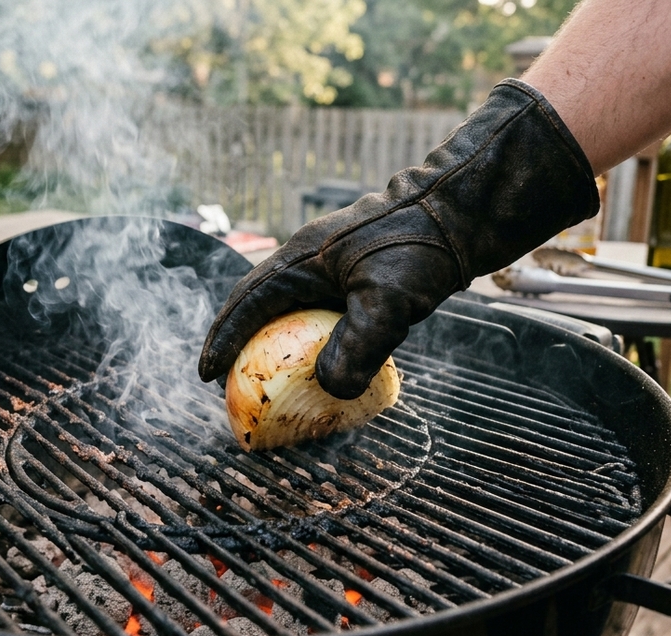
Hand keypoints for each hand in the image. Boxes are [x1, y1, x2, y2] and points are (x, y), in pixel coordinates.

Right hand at [199, 80, 599, 398]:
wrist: (463, 211)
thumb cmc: (422, 247)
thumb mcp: (389, 301)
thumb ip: (358, 346)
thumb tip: (331, 389)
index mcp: (301, 260)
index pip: (245, 304)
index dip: (223, 340)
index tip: (208, 376)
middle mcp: (309, 259)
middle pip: (259, 306)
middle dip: (242, 344)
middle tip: (233, 383)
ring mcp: (333, 264)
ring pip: (290, 308)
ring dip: (277, 341)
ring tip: (273, 378)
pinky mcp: (358, 272)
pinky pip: (321, 309)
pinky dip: (312, 337)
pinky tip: (327, 360)